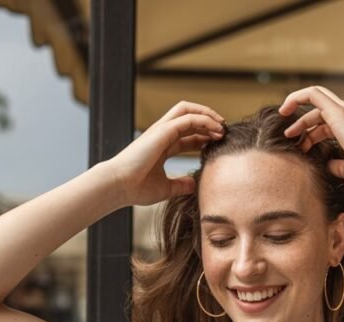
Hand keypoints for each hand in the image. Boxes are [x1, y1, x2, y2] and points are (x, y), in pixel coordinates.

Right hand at [106, 101, 225, 206]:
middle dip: (208, 121)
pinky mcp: (162, 130)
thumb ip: (181, 184)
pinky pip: (188, 118)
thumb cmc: (136, 188)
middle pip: (189, 116)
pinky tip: (216, 130)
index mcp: (162, 145)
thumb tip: (194, 185)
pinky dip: (204, 120)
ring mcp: (161, 130)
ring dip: (208, 115)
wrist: (119, 186)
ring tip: (223, 127)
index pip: (187, 134)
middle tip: (224, 132)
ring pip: (188, 110)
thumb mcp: (166, 188)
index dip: (204, 136)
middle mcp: (162, 134)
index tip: (218, 144)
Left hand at [278, 85, 343, 189]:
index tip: (299, 142)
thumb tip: (329, 165)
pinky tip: (284, 110)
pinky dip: (296, 97)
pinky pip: (312, 94)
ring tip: (287, 135)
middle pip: (319, 111)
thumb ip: (337, 165)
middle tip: (290, 138)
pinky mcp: (338, 111)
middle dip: (302, 123)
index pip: (326, 122)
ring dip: (298, 117)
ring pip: (315, 101)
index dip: (310, 130)